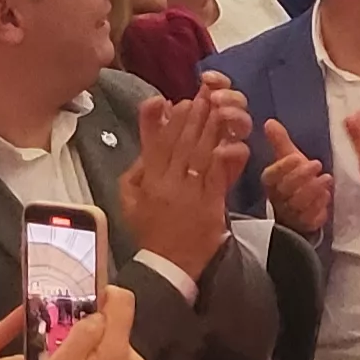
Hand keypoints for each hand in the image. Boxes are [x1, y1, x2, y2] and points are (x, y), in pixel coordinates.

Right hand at [25, 283, 147, 359]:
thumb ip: (83, 332)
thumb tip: (98, 316)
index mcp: (120, 351)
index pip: (125, 303)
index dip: (106, 295)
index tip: (85, 303)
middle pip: (117, 333)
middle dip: (93, 335)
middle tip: (63, 349)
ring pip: (114, 357)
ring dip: (94, 359)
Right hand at [114, 95, 230, 277]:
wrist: (168, 264)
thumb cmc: (149, 230)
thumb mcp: (130, 201)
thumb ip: (136, 172)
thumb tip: (145, 147)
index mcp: (149, 181)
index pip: (154, 144)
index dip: (163, 121)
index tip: (172, 101)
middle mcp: (169, 183)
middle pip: (181, 143)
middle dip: (192, 116)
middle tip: (202, 95)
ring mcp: (191, 193)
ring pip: (200, 154)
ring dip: (209, 129)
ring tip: (216, 107)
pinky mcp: (211, 204)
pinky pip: (218, 176)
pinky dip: (224, 157)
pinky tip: (229, 141)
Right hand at [258, 119, 332, 236]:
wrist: (303, 207)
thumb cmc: (296, 179)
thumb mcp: (289, 158)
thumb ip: (280, 141)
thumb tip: (269, 122)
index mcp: (271, 181)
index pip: (272, 175)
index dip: (284, 166)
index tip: (297, 157)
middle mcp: (277, 198)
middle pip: (286, 189)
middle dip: (302, 176)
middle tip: (317, 164)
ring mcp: (290, 213)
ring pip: (299, 203)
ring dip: (313, 190)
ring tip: (326, 179)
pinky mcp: (304, 224)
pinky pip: (310, 218)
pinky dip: (319, 206)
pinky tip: (326, 196)